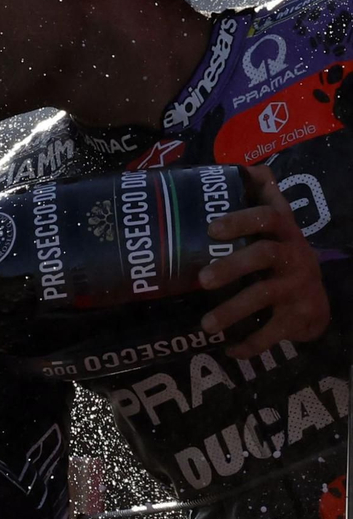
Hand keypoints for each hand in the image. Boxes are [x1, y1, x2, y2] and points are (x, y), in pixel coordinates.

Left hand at [200, 165, 330, 358]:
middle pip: (263, 256)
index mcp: (282, 232)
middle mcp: (294, 256)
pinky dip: (251, 344)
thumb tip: (252, 167)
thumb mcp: (276, 226)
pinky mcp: (299, 317)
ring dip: (232, 311)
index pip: (267, 217)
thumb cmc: (281, 253)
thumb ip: (262, 197)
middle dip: (231, 267)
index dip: (241, 220)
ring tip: (205, 326)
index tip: (213, 229)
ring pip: (264, 296)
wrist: (317, 297)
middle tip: (201, 280)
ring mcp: (298, 287)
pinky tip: (230, 351)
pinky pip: (274, 332)